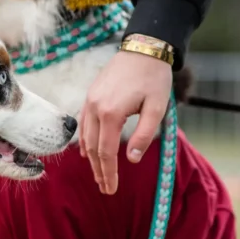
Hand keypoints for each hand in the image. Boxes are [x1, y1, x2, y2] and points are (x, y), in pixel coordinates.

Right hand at [79, 50, 171, 193]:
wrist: (142, 49)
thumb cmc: (153, 79)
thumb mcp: (156, 109)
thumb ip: (144, 136)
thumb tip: (132, 160)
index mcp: (111, 113)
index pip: (106, 152)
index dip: (109, 173)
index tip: (111, 189)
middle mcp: (95, 108)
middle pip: (93, 147)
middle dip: (99, 170)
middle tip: (105, 188)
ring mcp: (90, 100)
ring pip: (85, 136)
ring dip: (91, 157)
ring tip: (98, 174)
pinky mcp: (90, 94)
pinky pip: (83, 122)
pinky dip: (84, 139)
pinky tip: (87, 150)